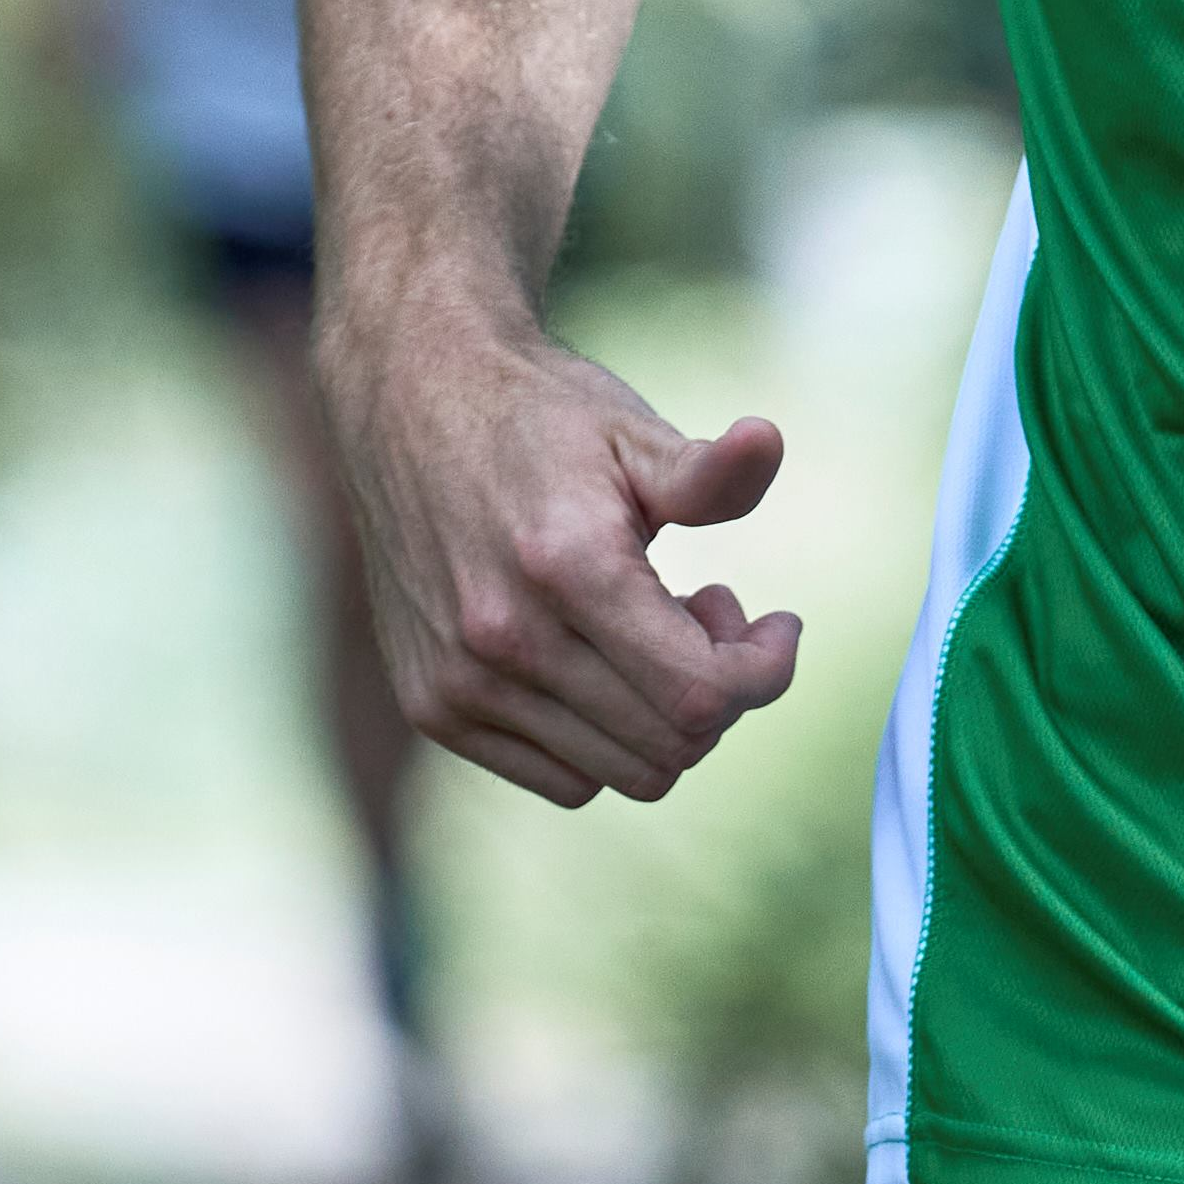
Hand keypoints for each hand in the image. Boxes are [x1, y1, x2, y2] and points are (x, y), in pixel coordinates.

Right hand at [313, 301, 805, 805]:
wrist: (405, 403)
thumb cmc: (539, 417)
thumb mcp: (632, 433)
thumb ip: (709, 472)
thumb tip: (768, 442)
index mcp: (567, 565)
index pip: (700, 692)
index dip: (764, 670)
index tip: (778, 624)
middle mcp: (505, 637)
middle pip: (671, 745)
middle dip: (722, 689)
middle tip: (710, 611)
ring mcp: (460, 682)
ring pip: (623, 773)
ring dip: (664, 717)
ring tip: (653, 631)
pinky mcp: (432, 706)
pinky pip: (564, 780)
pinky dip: (606, 740)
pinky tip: (600, 662)